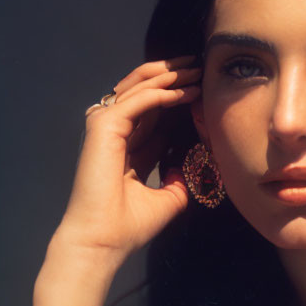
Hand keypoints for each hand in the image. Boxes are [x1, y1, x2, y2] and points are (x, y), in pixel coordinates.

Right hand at [53, 55, 201, 267]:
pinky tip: (182, 90)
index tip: (202, 86)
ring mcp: (106, 128)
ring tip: (194, 69)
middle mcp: (115, 132)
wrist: (105, 240)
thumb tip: (189, 167)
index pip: (153, 110)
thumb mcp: (168, 198)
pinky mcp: (103, 129)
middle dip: (170, 74)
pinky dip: (159, 93)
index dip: (176, 95)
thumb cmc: (129, 226)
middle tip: (197, 65)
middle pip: (143, 91)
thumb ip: (178, 179)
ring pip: (137, 88)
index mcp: (127, 146)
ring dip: (167, 76)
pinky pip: (135, 102)